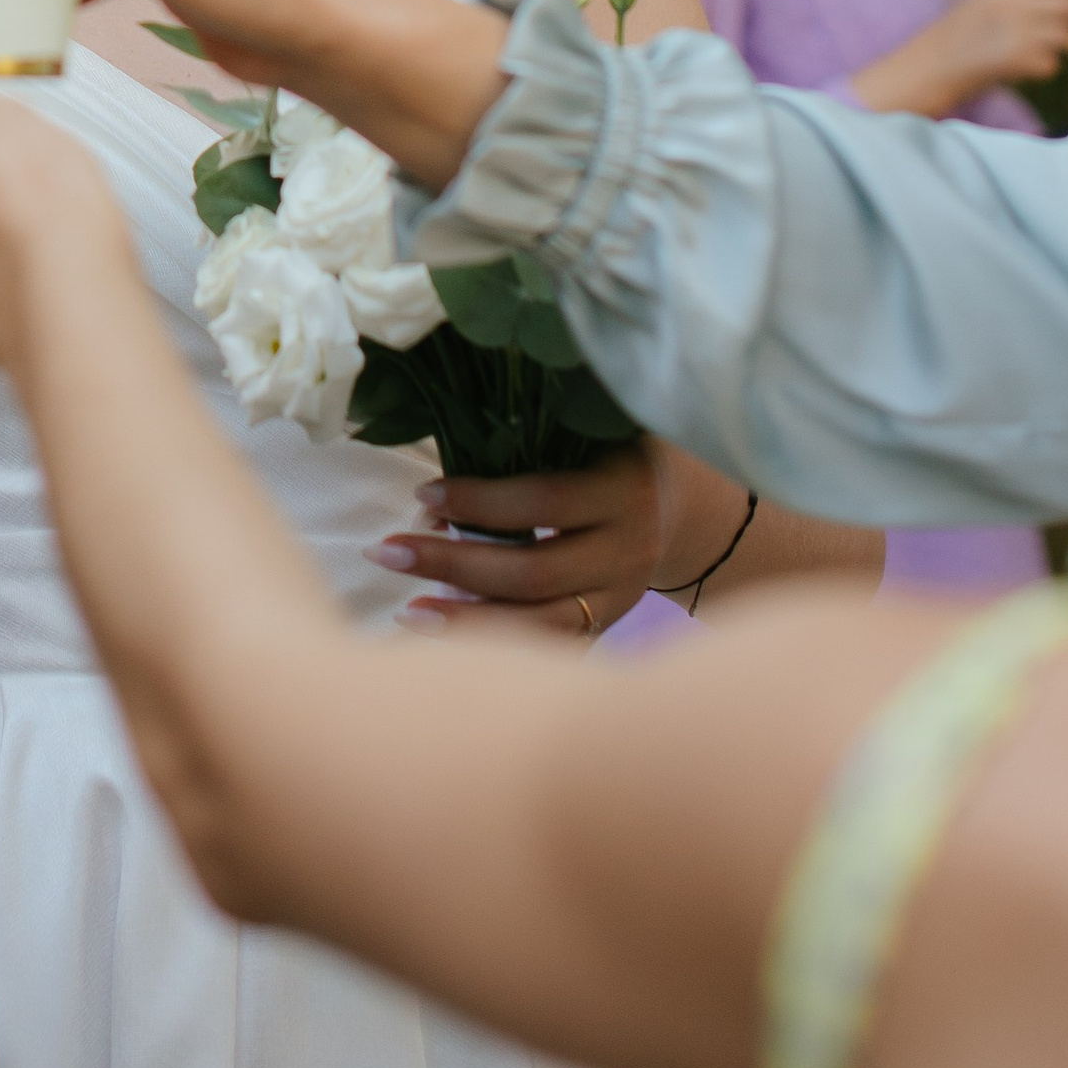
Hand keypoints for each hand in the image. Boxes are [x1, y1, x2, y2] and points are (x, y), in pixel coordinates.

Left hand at [374, 440, 701, 637]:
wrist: (682, 510)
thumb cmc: (614, 450)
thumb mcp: (596, 425)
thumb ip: (543, 423)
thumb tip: (451, 418)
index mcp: (624, 488)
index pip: (545, 502)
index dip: (481, 502)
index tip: (422, 495)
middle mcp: (628, 551)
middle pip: (536, 572)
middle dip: (455, 564)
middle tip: (385, 550)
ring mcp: (621, 599)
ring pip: (544, 625)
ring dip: (470, 621)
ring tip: (407, 612)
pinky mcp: (608, 630)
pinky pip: (548, 648)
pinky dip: (496, 648)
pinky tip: (443, 640)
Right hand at [854, 0, 1067, 117]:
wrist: (932, 64)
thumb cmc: (961, 32)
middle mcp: (1016, 0)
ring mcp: (1019, 29)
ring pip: (1065, 36)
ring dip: (1059, 46)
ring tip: (1037, 50)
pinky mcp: (1020, 59)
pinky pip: (1051, 64)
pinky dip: (1042, 69)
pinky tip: (1020, 68)